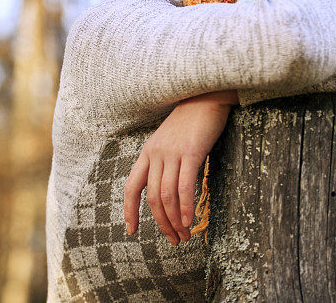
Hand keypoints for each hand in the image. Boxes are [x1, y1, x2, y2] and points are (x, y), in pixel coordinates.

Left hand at [123, 93, 234, 244]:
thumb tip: (171, 188)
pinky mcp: (190, 152)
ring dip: (175, 220)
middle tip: (174, 239)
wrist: (206, 95)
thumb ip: (167, 160)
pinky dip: (186, 207)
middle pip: (152, 197)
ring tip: (185, 235)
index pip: (131, 186)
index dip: (129, 210)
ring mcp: (172, 153)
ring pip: (167, 196)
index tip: (131, 230)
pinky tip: (190, 221)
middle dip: (161, 223)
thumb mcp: (171, 140)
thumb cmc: (192, 119)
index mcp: (148, 152)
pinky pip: (185, 186)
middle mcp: (155, 154)